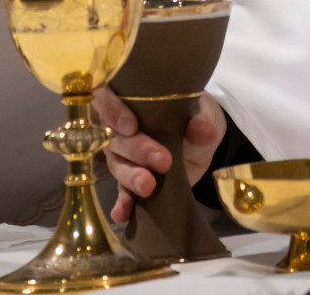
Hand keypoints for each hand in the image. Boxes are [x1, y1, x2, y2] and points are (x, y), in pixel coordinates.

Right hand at [92, 85, 225, 223]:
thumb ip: (199, 120)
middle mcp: (119, 125)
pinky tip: (122, 213)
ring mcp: (122, 154)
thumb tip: (203, 130)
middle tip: (161, 160)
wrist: (200, 140)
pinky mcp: (130, 179)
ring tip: (148, 186)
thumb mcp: (200, 113)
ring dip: (131, 176)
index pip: (105, 96)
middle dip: (136, 149)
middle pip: (114, 137)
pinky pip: (121, 191)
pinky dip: (122, 202)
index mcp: (130, 98)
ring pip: (117, 164)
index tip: (131, 126)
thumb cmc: (193, 115)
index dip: (111, 110)